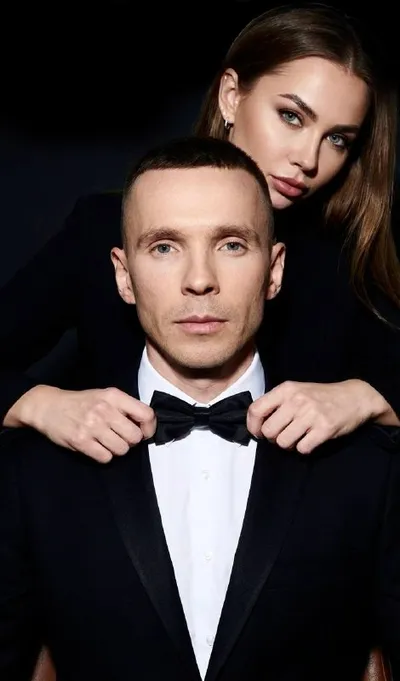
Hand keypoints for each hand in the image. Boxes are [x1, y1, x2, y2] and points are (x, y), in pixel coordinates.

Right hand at [5, 385, 155, 462]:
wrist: (48, 406)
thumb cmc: (81, 402)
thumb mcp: (104, 395)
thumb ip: (125, 407)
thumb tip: (145, 426)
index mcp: (113, 396)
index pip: (146, 414)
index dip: (149, 428)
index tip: (143, 432)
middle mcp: (104, 410)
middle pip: (135, 437)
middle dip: (130, 441)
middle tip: (120, 437)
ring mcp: (92, 426)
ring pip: (122, 449)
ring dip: (117, 449)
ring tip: (107, 442)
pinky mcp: (81, 441)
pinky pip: (105, 457)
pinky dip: (104, 456)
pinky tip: (97, 447)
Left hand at [246, 379, 389, 453]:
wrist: (354, 397)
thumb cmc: (321, 396)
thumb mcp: (296, 390)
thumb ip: (277, 403)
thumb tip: (257, 424)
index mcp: (286, 389)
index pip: (256, 409)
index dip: (253, 426)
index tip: (258, 433)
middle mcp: (297, 400)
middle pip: (269, 431)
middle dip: (273, 438)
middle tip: (283, 435)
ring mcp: (311, 415)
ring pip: (283, 442)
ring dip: (288, 445)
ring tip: (297, 438)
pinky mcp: (324, 429)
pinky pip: (302, 448)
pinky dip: (304, 448)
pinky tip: (310, 440)